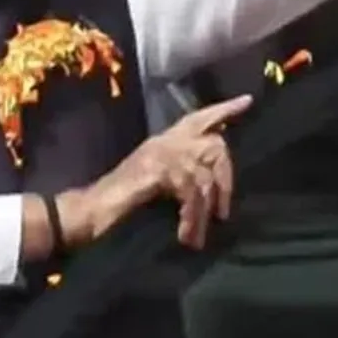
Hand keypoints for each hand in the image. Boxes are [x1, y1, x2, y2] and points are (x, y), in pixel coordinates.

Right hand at [75, 95, 251, 248]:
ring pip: (203, 175)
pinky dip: (192, 216)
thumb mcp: (157, 183)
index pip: (199, 117)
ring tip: (197, 236)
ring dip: (204, 211)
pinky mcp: (156, 170)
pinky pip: (189, 190)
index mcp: (164, 141)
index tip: (247, 101)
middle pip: (214, 144)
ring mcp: (160, 153)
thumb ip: (182, 175)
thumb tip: (213, 184)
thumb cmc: (120, 205)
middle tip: (223, 213)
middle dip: (225, 180)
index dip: (224, 110)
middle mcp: (164, 141)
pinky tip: (187, 234)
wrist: (89, 213)